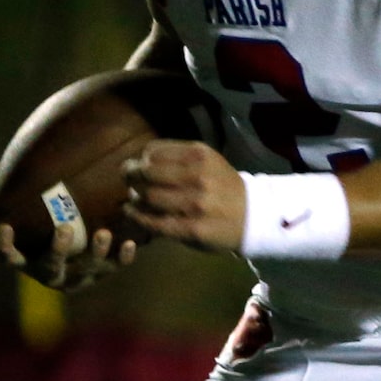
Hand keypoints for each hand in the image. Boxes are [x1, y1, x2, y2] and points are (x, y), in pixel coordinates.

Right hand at [0, 219, 134, 291]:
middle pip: (50, 267)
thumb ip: (16, 193)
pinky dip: (121, 258)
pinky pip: (112, 268)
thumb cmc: (43, 224)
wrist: (77, 250)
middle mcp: (50, 274)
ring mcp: (76, 278)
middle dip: (57, 250)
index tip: (5, 227)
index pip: (8, 257)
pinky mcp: (99, 275)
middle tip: (64, 229)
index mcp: (27, 260)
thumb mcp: (29, 210)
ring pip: (85, 270)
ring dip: (95, 253)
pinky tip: (131, 243)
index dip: (4, 246)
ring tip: (104, 234)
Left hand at [121, 141, 247, 250]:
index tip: (138, 165)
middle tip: (127, 179)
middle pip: (146, 172)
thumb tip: (139, 161)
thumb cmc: (223, 186)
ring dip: (134, 197)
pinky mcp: (193, 229)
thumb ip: (177, 158)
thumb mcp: (208, 161)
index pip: (153, 152)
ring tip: (133, 198)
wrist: (253, 216)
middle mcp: (198, 176)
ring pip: (148, 197)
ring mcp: (196, 204)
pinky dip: (137, 217)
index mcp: (200, 155)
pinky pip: (155, 222)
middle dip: (130, 175)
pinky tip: (131, 212)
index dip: (140, 159)